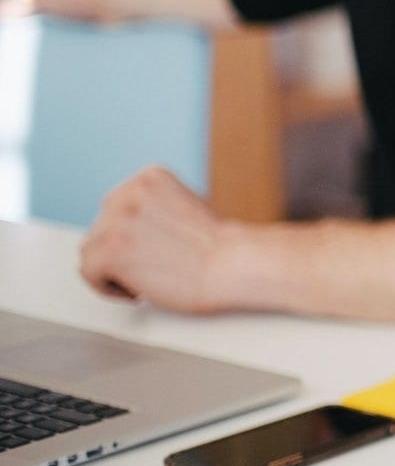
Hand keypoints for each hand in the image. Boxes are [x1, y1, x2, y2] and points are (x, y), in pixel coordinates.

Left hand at [78, 167, 236, 313]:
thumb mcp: (185, 207)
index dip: (132, 235)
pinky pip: (88, 272)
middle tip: (151, 266)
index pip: (116, 207)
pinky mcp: (110, 250)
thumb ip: (152, 211)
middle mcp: (129, 192)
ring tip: (146, 278)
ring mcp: (117, 220)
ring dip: (114, 269)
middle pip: (100, 228)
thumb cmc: (219, 247)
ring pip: (90, 251)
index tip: (152, 250)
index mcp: (149, 176)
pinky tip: (137, 289)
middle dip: (122, 251)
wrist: (234, 264)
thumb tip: (128, 232)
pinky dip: (108, 287)